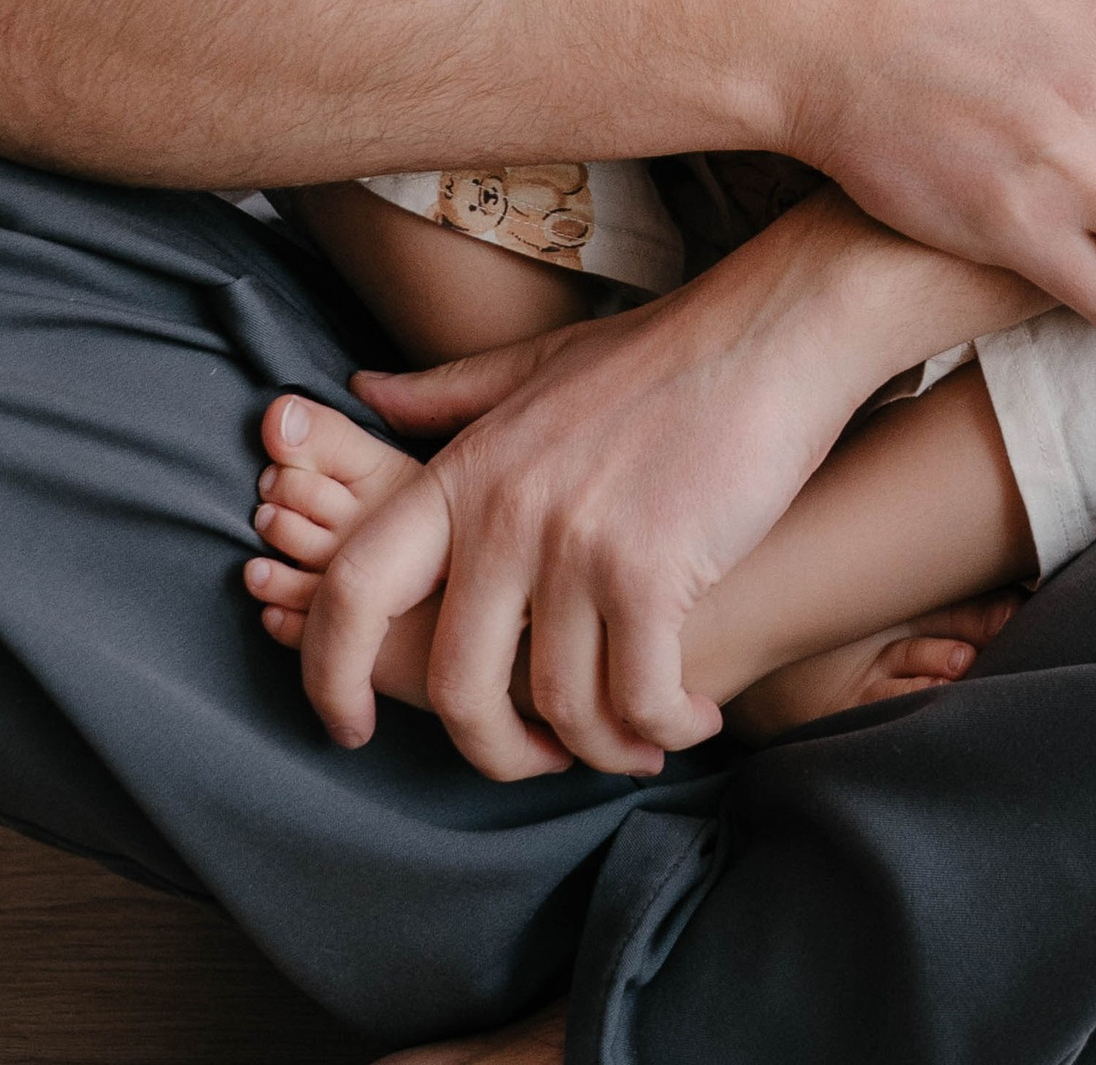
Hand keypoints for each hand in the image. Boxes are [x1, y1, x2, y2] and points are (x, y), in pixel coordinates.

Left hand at [329, 210, 909, 780]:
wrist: (765, 337)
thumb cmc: (656, 357)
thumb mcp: (535, 366)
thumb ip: (447, 395)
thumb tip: (364, 392)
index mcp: (465, 471)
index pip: (355, 587)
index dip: (330, 673)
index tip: (351, 728)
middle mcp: (506, 514)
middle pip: (456, 688)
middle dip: (498, 752)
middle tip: (541, 758)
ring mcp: (577, 545)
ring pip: (559, 709)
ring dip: (602, 748)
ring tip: (638, 737)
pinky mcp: (652, 573)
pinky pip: (639, 701)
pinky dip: (665, 729)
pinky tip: (690, 717)